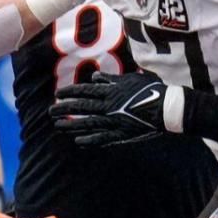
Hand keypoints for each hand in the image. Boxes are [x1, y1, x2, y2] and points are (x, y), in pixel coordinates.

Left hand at [51, 69, 173, 146]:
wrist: (167, 108)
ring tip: (58, 126)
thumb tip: (94, 77)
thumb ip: (111, 80)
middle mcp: (109, 106)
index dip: (70, 92)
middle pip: (82, 107)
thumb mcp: (131, 79)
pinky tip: (77, 141)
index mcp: (112, 92)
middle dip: (65, 109)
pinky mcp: (121, 133)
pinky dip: (90, 139)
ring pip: (88, 123)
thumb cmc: (151, 90)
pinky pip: (102, 137)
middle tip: (50, 112)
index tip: (58, 94)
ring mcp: (114, 121)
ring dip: (72, 125)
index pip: (85, 91)